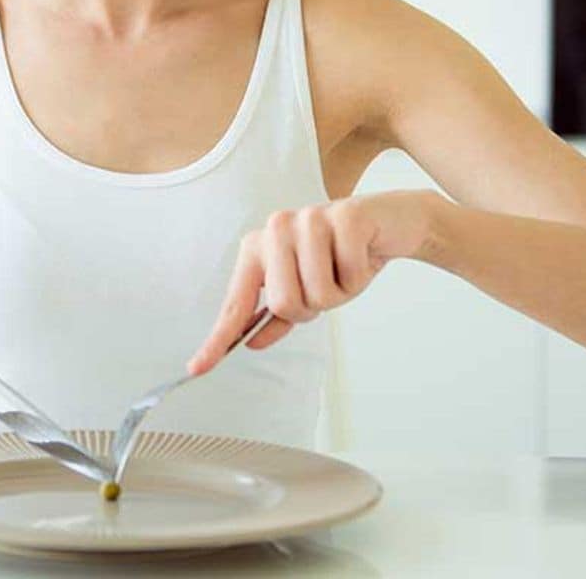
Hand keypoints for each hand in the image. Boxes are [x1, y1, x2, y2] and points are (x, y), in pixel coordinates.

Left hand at [186, 189, 441, 374]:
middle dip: (313, 307)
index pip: (236, 303)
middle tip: (328, 282)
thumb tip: (253, 341)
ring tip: (344, 268)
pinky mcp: (344, 217)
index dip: (218, 339)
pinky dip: (360, 277)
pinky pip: (350, 276)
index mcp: (258, 248)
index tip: (197, 368)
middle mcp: (275, 229)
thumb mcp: (307, 289)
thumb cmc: (340, 257)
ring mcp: (308, 219)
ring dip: (339, 292)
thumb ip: (277, 315)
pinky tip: (362, 256)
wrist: (387, 223)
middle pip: (285, 303)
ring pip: (318, 292)